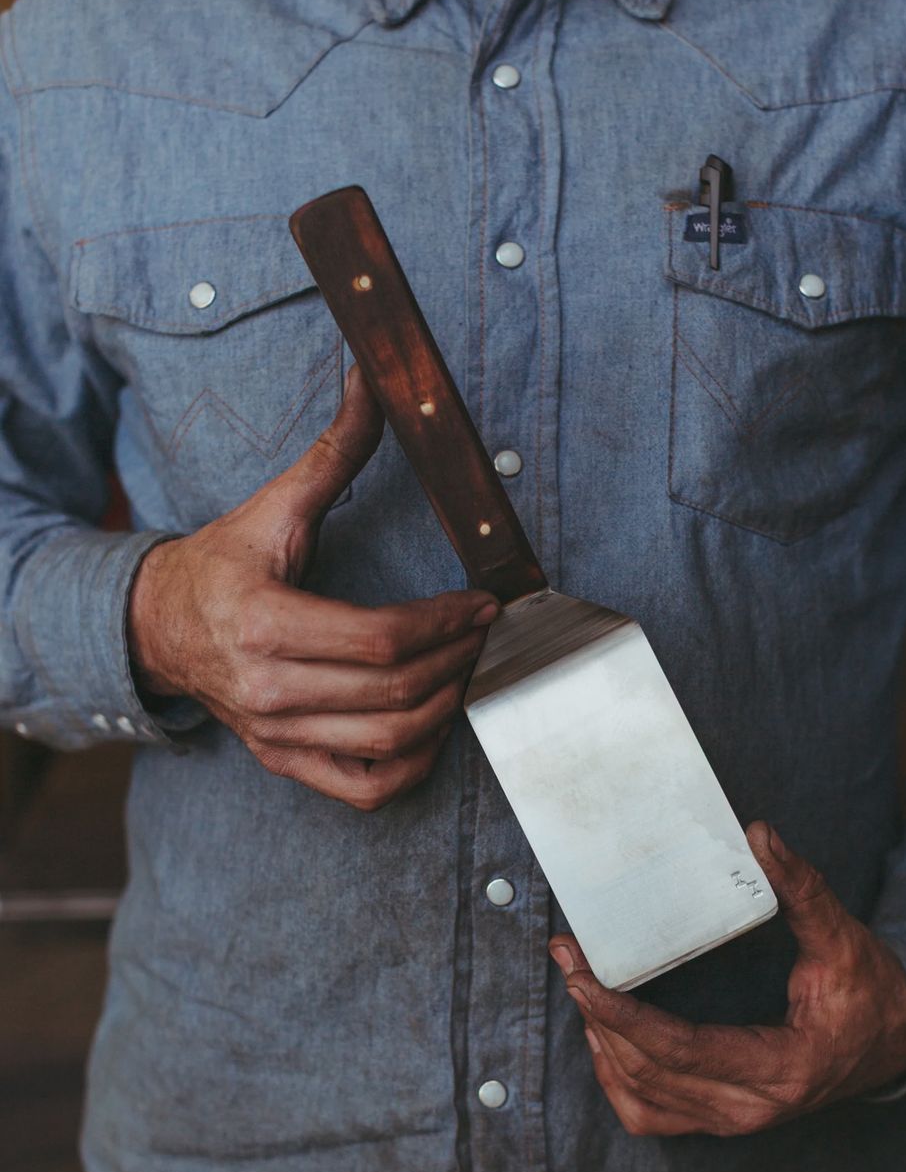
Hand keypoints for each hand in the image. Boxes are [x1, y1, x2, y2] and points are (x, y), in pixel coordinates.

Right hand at [128, 364, 497, 810]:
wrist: (157, 628)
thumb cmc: (220, 567)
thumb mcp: (272, 509)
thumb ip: (331, 454)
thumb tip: (371, 384)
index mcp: (265, 624)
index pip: (380, 639)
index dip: (445, 623)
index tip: (480, 605)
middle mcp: (268, 689)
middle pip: (394, 690)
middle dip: (457, 660)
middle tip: (484, 635)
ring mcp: (276, 733)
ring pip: (389, 741)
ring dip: (446, 707)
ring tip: (466, 671)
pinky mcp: (285, 760)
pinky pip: (366, 787)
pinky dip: (412, 765)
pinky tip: (432, 726)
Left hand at [549, 822, 905, 1135]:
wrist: (896, 1040)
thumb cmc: (870, 990)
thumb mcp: (842, 937)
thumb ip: (801, 888)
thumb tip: (760, 835)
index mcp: (781, 1067)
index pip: (681, 1049)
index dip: (623, 1015)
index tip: (583, 976)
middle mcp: (751, 1107)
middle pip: (648, 1073)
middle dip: (597, 1017)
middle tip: (569, 962)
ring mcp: (734, 1121)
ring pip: (640, 1101)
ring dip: (602, 1049)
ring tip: (582, 992)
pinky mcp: (722, 1118)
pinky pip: (650, 1114)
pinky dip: (617, 1079)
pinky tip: (604, 1036)